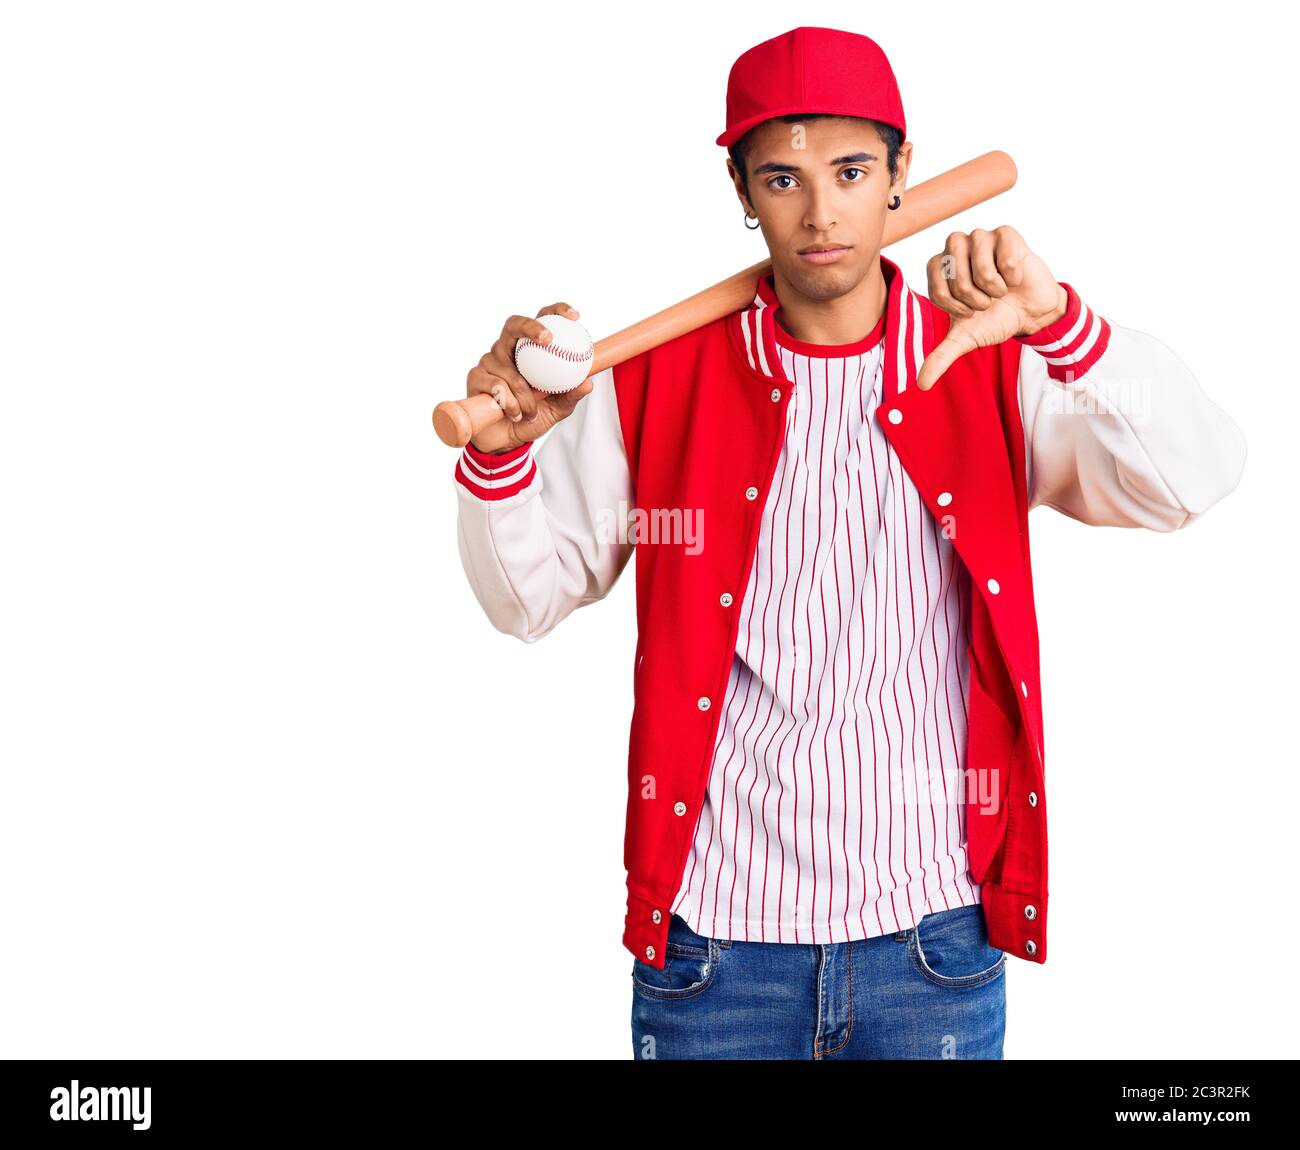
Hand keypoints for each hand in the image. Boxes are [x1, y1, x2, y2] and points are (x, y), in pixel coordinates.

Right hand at [465, 302, 594, 453]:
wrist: (504, 440)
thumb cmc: (531, 417)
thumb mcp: (557, 409)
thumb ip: (570, 396)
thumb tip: (588, 383)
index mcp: (529, 350)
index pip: (541, 320)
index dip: (556, 311)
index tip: (575, 317)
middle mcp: (507, 350)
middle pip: (514, 324)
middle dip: (531, 327)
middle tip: (548, 340)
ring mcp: (489, 361)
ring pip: (508, 368)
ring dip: (524, 394)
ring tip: (531, 412)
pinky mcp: (475, 376)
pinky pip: (496, 385)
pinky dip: (510, 403)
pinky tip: (514, 414)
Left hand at [915, 226, 1068, 390]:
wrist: (1031, 313)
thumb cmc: (994, 319)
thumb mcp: (965, 340)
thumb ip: (940, 357)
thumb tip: (921, 385)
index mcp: (940, 268)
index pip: (936, 284)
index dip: (954, 304)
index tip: (968, 311)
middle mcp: (956, 248)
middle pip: (953, 269)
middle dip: (971, 294)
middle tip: (985, 301)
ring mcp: (981, 238)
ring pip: (978, 260)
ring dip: (991, 284)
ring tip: (999, 290)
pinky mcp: (1006, 233)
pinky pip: (1003, 252)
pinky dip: (1011, 272)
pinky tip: (1015, 277)